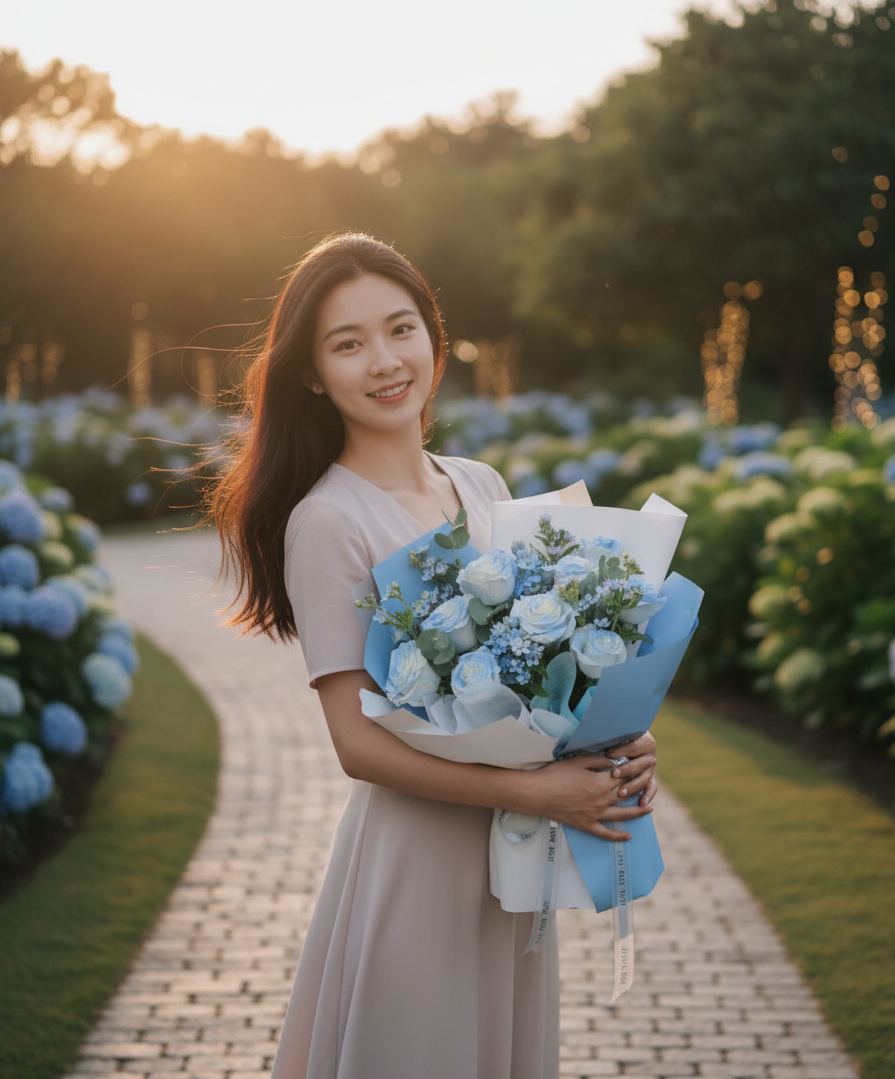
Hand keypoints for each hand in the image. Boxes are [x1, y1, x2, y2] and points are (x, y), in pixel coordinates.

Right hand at [512, 748, 656, 841]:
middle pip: (626, 794)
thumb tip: (616, 763)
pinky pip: (605, 834)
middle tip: (652, 781)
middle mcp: (601, 800)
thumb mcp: (578, 761)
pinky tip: (628, 836)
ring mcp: (594, 815)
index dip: (638, 769)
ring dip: (638, 812)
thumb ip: (599, 761)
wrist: (537, 793)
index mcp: (600, 783)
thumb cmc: (555, 774)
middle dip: (641, 786)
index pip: (625, 776)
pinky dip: (618, 837)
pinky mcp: (586, 825)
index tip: (648, 763)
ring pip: (622, 815)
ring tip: (650, 809)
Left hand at [608, 731, 658, 809]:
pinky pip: (651, 788)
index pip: (634, 746)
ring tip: (622, 792)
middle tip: (614, 774)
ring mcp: (650, 769)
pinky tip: (642, 804)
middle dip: (627, 769)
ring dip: (634, 786)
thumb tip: (599, 736)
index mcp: (645, 741)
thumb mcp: (617, 733)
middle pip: (640, 764)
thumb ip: (613, 736)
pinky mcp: (649, 779)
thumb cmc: (618, 736)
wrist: (629, 741)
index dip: (622, 750)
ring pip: (644, 778)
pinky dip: (648, 796)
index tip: (608, 753)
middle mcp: (650, 755)